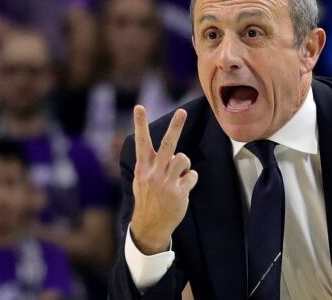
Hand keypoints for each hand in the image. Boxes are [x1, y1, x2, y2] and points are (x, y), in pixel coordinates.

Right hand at [129, 106, 197, 254]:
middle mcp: (153, 173)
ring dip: (184, 165)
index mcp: (143, 168)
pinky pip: (192, 175)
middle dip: (176, 126)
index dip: (140, 124)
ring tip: (178, 176)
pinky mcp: (178, 191)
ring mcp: (166, 182)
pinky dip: (190, 180)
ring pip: (184, 159)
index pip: (141, 142)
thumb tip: (169, 152)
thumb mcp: (142, 180)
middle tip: (182, 111)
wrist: (150, 226)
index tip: (139, 107)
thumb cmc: (148, 199)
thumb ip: (152, 164)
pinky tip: (182, 189)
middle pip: (169, 144)